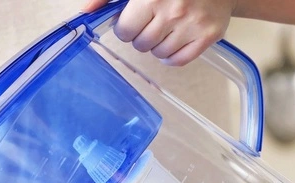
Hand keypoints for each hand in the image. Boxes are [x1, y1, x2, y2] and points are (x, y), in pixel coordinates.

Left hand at [81, 0, 236, 65]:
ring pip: (159, 54)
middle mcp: (174, 10)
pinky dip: (172, 57)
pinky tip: (174, 41)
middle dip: (141, 37)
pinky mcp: (208, 36)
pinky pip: (178, 61)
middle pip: (141, 44)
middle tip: (151, 23)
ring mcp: (193, 25)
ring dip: (157, 46)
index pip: (125, 30)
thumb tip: (86, 12)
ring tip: (165, 29)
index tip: (133, 21)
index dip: (126, 27)